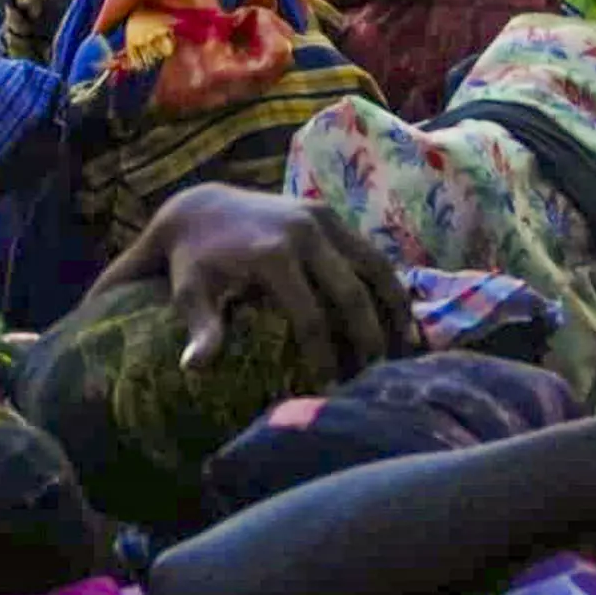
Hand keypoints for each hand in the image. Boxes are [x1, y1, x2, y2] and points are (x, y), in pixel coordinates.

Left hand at [119, 186, 412, 376]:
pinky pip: (368, 250)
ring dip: (394, 306)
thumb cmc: (193, 261)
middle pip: (351, 292)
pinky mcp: (329, 213)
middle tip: (378, 375)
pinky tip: (401, 314)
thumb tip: (194, 369)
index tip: (334, 387)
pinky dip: (388, 281)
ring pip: (374, 265)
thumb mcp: (189, 293)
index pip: (311, 316)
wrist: (200, 206)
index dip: (325, 356)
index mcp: (274, 254)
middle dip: (368, 337)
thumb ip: (201, 328)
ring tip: (406, 346)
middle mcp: (305, 231)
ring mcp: (322, 217)